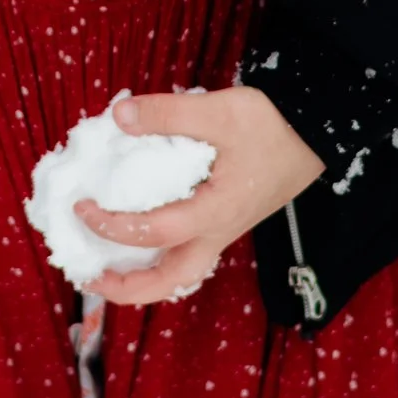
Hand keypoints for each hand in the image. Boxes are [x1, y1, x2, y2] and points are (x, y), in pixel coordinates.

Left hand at [75, 84, 324, 307]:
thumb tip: (119, 116)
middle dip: (128, 287)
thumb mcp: (220, 110)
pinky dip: (159, 257)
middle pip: (171, 281)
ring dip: (143, 279)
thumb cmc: (271, 124)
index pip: (155, 234)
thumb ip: (168, 114)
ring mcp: (223, 230)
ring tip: (108, 269)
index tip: (83, 207)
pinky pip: (187, 252)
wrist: (314, 132)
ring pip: (181, 273)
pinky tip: (138, 240)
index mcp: (216, 212)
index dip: (113, 226)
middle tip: (90, 276)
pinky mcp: (225, 220)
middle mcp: (218, 231)